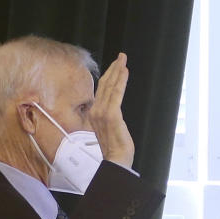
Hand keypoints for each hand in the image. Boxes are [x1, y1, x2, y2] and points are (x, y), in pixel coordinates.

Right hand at [90, 53, 134, 168]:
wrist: (115, 161)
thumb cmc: (115, 150)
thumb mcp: (108, 130)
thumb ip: (108, 118)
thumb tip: (113, 112)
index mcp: (94, 114)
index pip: (101, 90)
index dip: (108, 77)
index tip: (115, 67)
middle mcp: (96, 111)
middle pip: (104, 85)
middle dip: (113, 69)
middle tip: (121, 57)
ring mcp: (102, 112)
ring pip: (110, 86)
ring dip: (117, 71)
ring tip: (123, 60)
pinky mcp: (112, 114)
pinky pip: (117, 93)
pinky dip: (121, 81)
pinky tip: (125, 72)